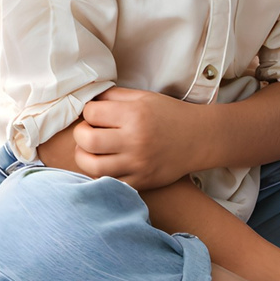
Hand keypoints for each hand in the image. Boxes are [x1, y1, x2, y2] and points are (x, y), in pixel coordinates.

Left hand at [52, 85, 210, 188]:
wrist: (199, 139)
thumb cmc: (169, 115)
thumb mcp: (143, 97)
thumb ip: (114, 96)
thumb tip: (87, 100)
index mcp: (134, 115)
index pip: (91, 113)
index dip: (88, 112)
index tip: (94, 114)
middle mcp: (135, 140)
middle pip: (87, 141)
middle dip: (80, 135)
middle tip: (87, 132)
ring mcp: (138, 164)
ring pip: (93, 167)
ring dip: (84, 157)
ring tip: (90, 151)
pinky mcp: (141, 182)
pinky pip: (109, 184)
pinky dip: (100, 176)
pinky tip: (104, 165)